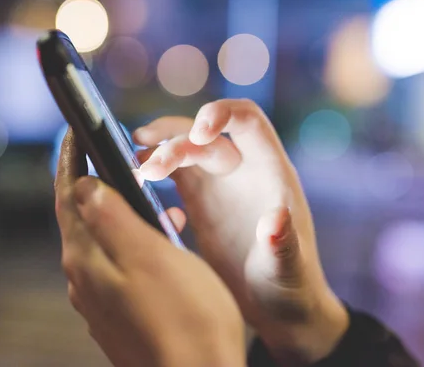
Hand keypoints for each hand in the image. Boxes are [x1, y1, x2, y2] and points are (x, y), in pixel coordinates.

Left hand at [54, 129, 245, 366]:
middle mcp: (85, 281)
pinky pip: (118, 264)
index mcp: (88, 260)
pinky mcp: (121, 313)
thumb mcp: (151, 256)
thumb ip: (113, 218)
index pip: (67, 197)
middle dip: (91, 182)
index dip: (70, 161)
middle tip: (107, 154)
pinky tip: (162, 239)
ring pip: (102, 241)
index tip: (75, 131)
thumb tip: (83, 185)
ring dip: (119, 211)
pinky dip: (133, 239)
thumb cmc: (187, 317)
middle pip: (80, 218)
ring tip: (147, 193)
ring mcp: (102, 300)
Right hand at [134, 99, 348, 363]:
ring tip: (134, 165)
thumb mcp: (286, 270)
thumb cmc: (289, 287)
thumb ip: (282, 245)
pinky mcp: (200, 200)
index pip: (248, 121)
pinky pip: (175, 172)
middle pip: (206, 135)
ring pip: (186, 148)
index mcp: (271, 173)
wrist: (275, 307)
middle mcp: (243, 169)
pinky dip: (155, 168)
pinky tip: (135, 177)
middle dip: (176, 142)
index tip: (196, 132)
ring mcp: (220, 183)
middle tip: (147, 166)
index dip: (222, 115)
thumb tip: (275, 220)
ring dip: (159, 150)